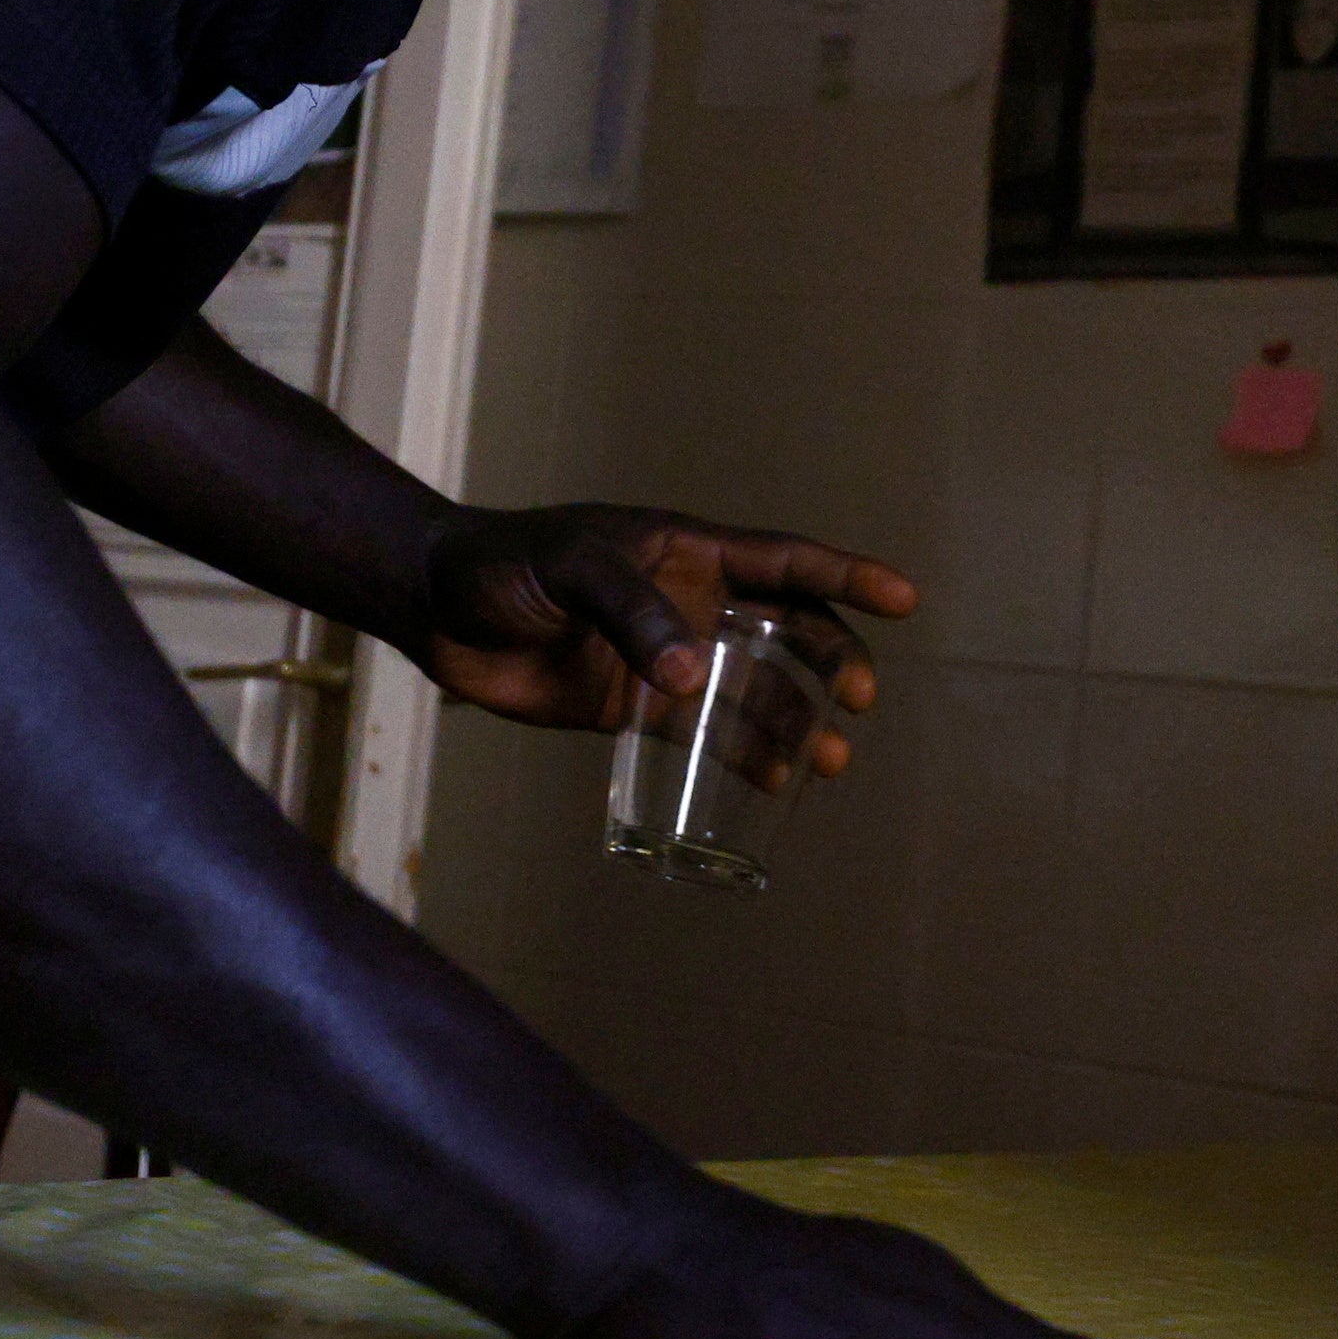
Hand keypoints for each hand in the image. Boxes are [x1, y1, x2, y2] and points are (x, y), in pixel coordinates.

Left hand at [417, 505, 914, 774]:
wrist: (434, 606)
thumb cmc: (500, 564)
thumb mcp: (571, 569)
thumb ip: (631, 615)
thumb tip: (692, 679)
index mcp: (686, 552)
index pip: (784, 560)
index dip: (846, 575)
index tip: (904, 598)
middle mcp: (690, 603)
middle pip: (787, 632)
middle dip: (833, 663)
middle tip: (859, 704)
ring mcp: (665, 657)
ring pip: (753, 692)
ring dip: (795, 723)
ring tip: (829, 763)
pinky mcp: (632, 708)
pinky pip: (702, 736)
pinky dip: (739, 759)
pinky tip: (771, 786)